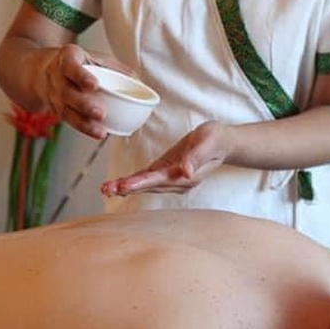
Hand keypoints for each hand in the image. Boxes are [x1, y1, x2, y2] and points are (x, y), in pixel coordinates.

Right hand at [40, 44, 136, 139]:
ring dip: (83, 123)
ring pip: (65, 111)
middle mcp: (56, 76)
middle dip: (83, 105)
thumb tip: (140, 82)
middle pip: (67, 92)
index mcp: (67, 58)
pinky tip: (97, 133)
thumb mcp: (94, 58)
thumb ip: (116, 68)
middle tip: (101, 113)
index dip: (81, 76)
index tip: (94, 85)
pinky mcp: (55, 109)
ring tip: (100, 131)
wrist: (43, 70)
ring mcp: (54, 95)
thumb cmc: (79, 63)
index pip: (71, 66)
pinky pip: (68, 120)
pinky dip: (83, 128)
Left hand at [101, 121, 233, 195]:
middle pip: (148, 186)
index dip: (140, 183)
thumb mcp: (208, 143)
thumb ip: (196, 158)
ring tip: (105, 188)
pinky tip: (119, 185)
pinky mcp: (168, 172)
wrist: (224, 142)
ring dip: (125, 187)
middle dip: (126, 188)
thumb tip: (186, 172)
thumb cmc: (216, 139)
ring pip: (145, 185)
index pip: (159, 180)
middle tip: (105, 189)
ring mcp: (172, 179)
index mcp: (185, 176)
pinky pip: (148, 180)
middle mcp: (177, 182)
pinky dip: (133, 183)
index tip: (123, 185)